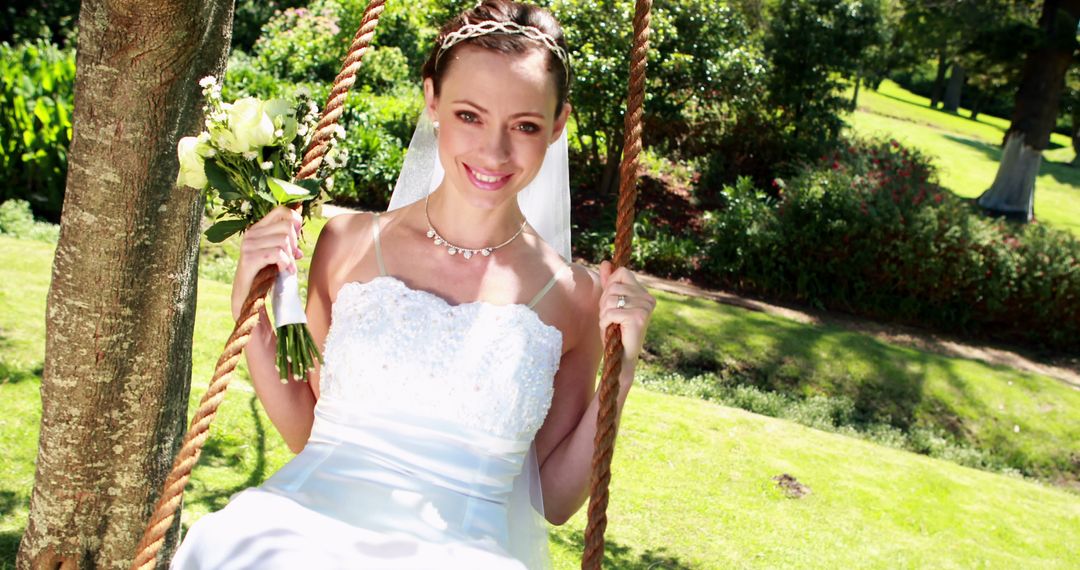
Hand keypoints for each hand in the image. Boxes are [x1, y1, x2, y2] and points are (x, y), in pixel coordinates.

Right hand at [232, 205, 302, 320]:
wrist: (247, 298)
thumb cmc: (264, 276)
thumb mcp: (278, 258)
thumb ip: (287, 248)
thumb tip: (300, 249)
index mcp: (258, 229)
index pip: (281, 211)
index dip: (295, 221)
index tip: (296, 238)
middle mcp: (252, 233)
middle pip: (287, 226)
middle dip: (294, 243)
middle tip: (291, 258)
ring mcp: (249, 245)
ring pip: (283, 240)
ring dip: (290, 256)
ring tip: (287, 268)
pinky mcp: (250, 258)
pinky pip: (277, 253)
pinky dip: (285, 263)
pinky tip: (284, 271)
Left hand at [597, 260, 655, 369]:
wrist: (622, 357)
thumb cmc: (616, 331)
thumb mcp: (610, 304)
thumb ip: (609, 283)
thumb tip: (606, 262)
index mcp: (644, 294)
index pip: (622, 272)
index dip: (610, 285)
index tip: (610, 302)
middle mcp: (648, 299)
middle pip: (613, 286)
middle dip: (604, 303)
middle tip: (609, 318)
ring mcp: (645, 308)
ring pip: (610, 299)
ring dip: (603, 314)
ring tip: (611, 325)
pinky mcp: (638, 318)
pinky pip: (610, 312)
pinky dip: (604, 322)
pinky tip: (611, 330)